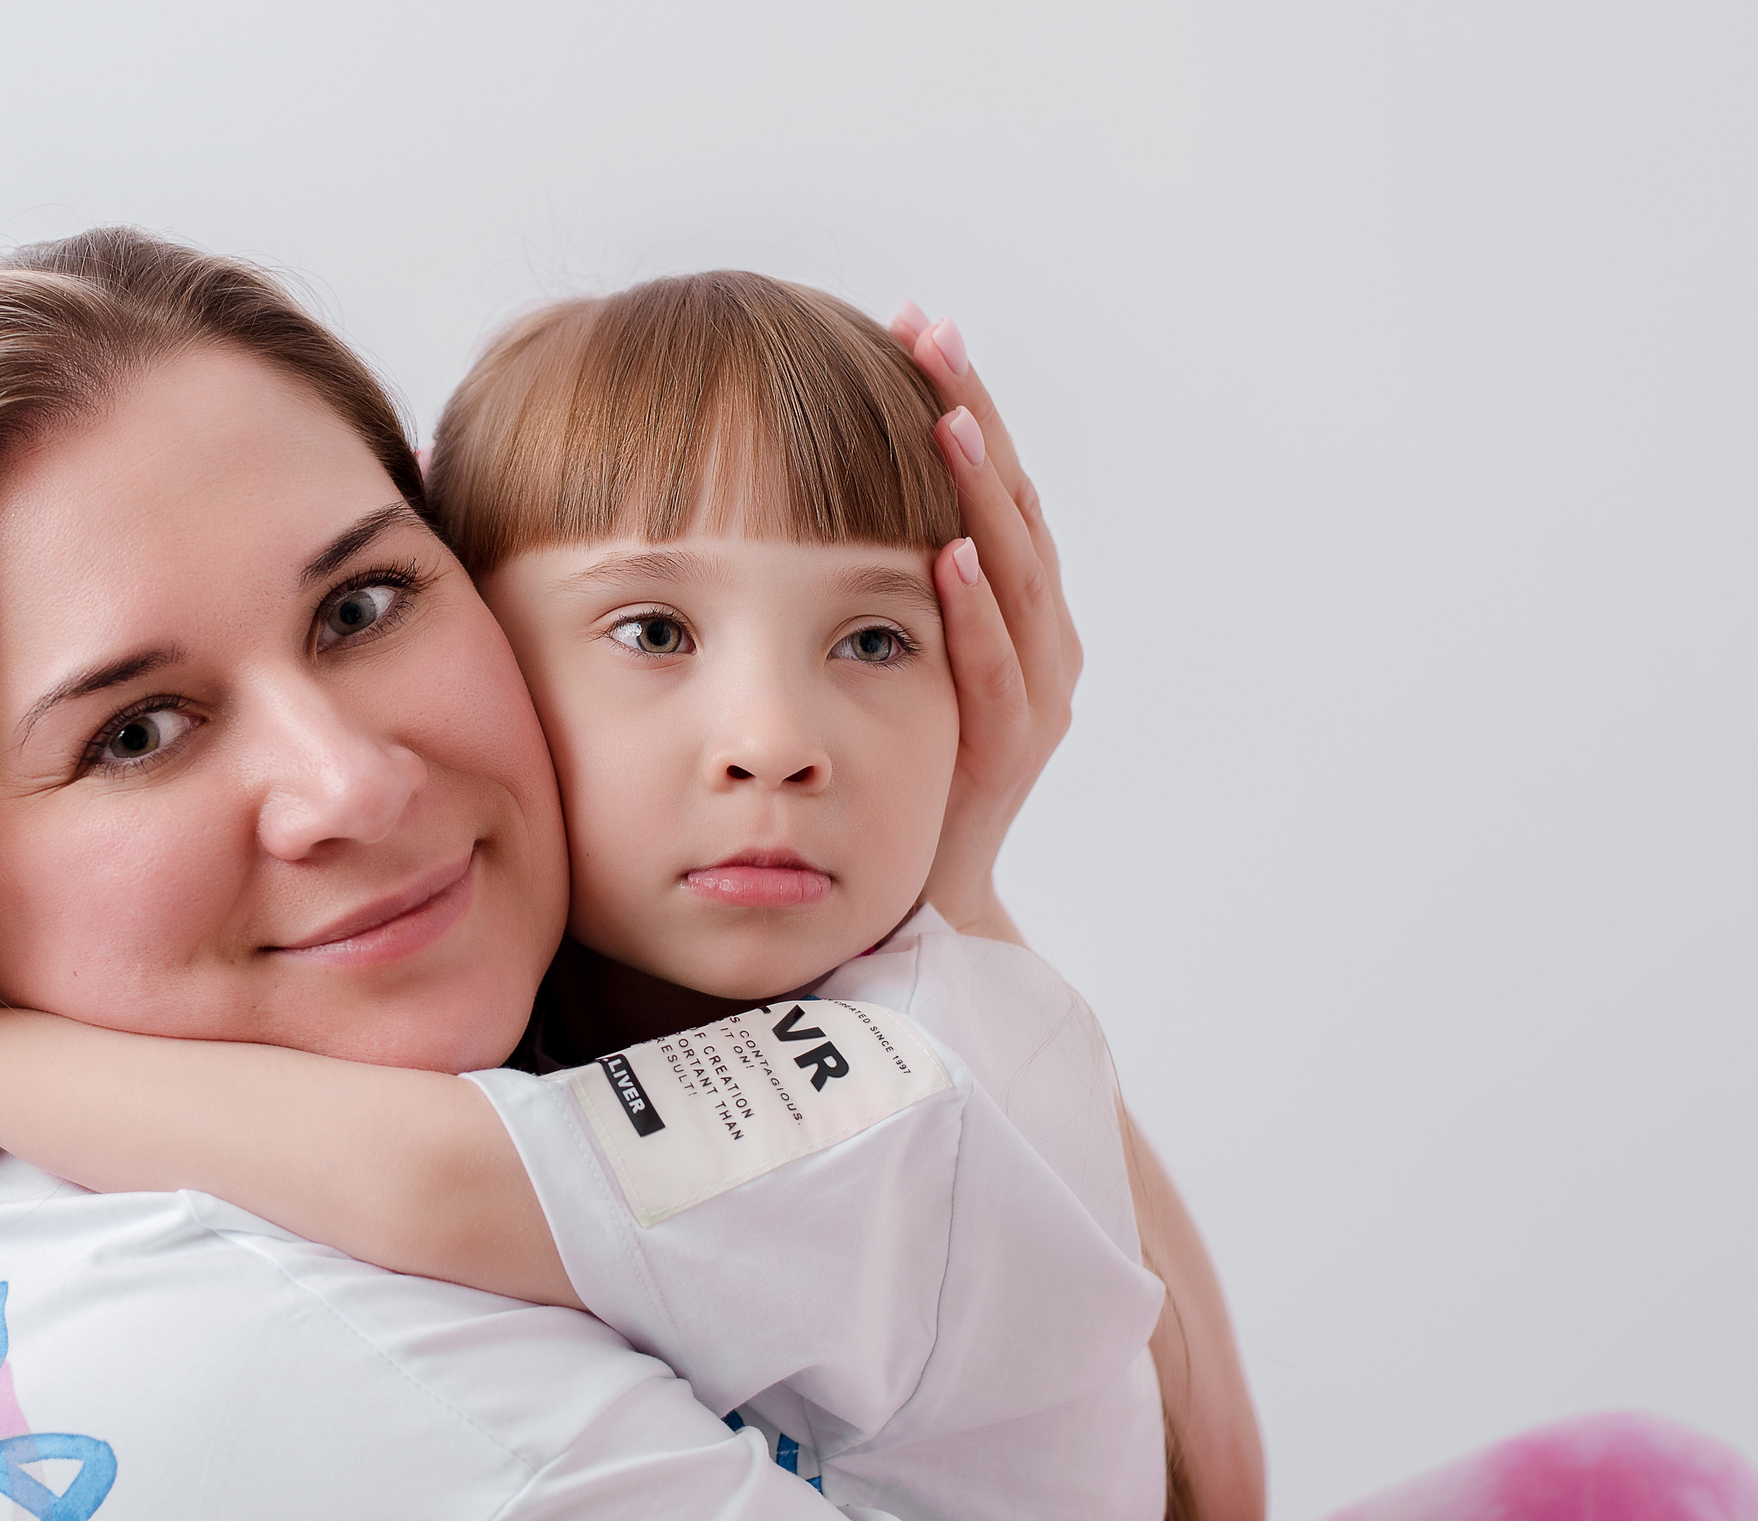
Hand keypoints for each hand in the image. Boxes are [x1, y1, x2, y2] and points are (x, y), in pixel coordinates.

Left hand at [895, 306, 1080, 945]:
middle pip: (1012, 502)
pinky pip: (998, 668)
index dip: (958, 399)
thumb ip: (861, 576)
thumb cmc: (883, 768)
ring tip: (947, 419)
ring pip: (1017, 573)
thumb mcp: (872, 652)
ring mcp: (1031, 691)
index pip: (984, 478)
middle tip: (932, 333)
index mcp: (1005, 604)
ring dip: (981, 494)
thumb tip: (787, 478)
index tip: (915, 322)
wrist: (915, 896)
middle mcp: (1034, 636)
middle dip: (972, 414)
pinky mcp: (1007, 749)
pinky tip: (949, 554)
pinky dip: (977, 610)